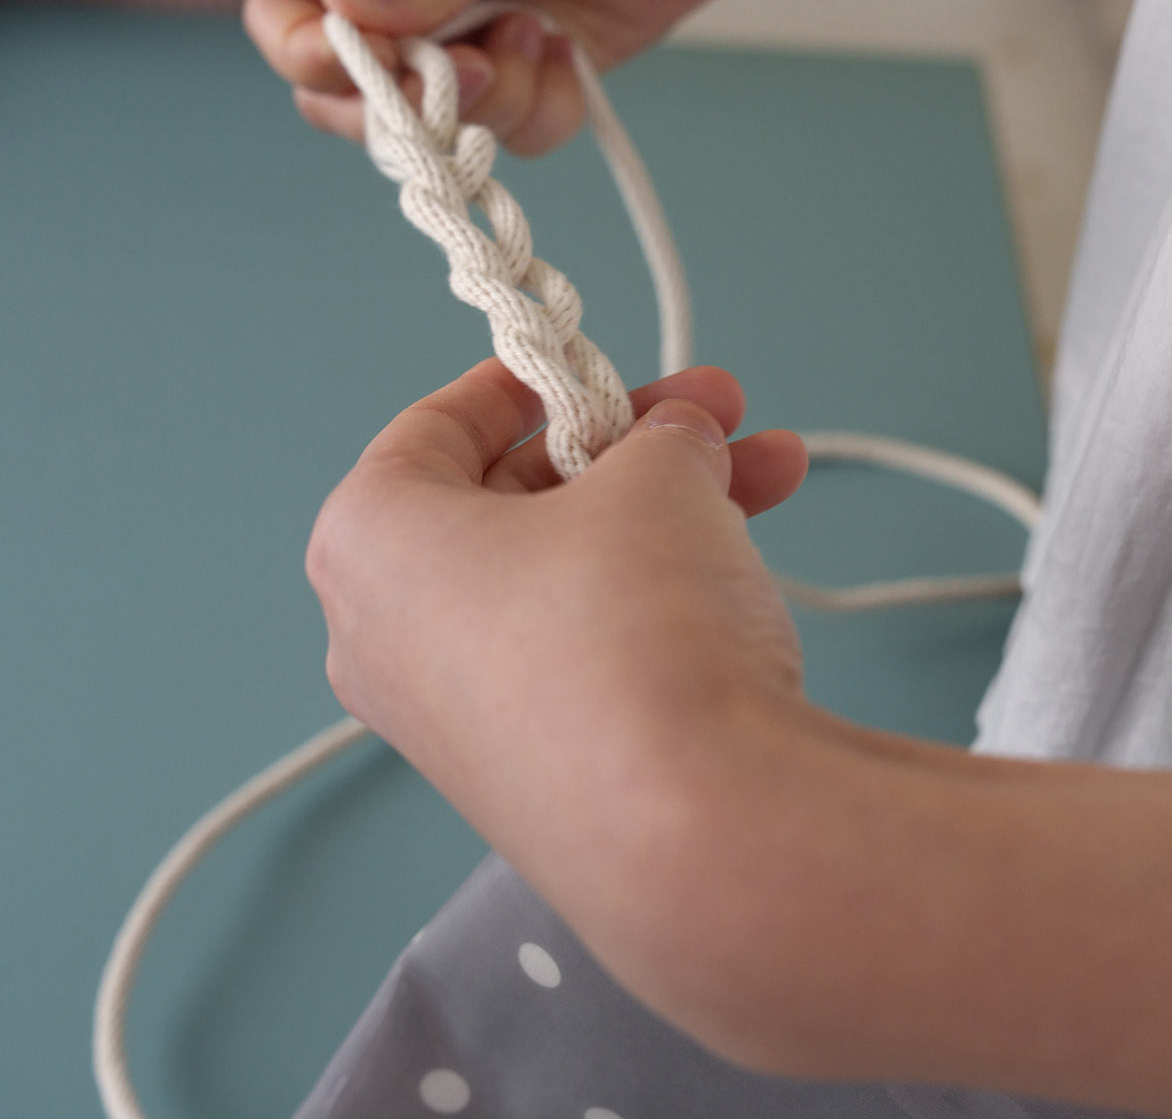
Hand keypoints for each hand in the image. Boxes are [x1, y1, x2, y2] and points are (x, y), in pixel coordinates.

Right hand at [244, 0, 772, 153]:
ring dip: (497, 102)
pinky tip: (570, 54)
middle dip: (410, 106)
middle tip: (475, 73)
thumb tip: (335, 2)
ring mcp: (467, 46)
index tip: (378, 67)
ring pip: (438, 129)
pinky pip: (512, 137)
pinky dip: (545, 111)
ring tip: (543, 35)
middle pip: (348, 95)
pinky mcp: (524, 82)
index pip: (287, 10)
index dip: (311, 55)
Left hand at [304, 357, 808, 999]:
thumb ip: (661, 435)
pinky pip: (581, 647)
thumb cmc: (630, 617)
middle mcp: (389, 631)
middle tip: (717, 409)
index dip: (524, 379)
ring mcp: (456, 716)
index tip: (587, 364)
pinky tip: (745, 563)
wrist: (691, 836)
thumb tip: (680, 442)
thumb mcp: (655, 477)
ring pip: (564, 573)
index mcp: (369, 539)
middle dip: (631, 445)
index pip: (437, 425)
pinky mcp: (528, 772)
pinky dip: (652, 595)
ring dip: (669, 512)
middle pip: (514, 499)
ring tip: (774, 470)